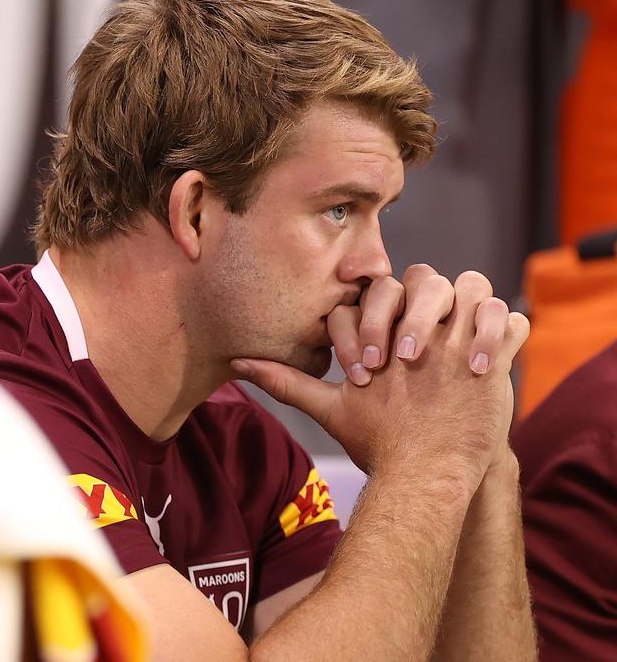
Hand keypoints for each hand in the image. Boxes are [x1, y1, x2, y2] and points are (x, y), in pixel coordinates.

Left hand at [233, 271, 528, 489]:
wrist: (434, 467)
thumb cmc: (381, 435)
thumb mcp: (332, 408)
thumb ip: (287, 382)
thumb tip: (234, 364)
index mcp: (386, 324)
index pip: (372, 297)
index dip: (362, 328)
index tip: (357, 373)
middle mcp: (425, 319)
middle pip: (419, 278)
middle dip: (402, 315)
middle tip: (389, 364)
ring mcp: (465, 330)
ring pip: (469, 282)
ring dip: (450, 314)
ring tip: (426, 362)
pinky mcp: (501, 347)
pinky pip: (510, 316)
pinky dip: (497, 332)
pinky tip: (480, 371)